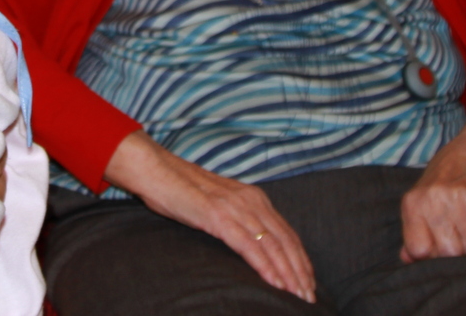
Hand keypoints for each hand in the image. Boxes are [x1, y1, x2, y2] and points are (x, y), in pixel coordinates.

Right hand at [105, 131, 315, 302]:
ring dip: (288, 273)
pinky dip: (266, 266)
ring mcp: (236, 208)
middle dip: (300, 271)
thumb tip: (246, 241)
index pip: (287, 232)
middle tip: (309, 296)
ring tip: (298, 295)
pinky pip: (249, 246)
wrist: (155, 170)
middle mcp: (251, 200)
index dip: (300, 258)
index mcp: (253, 197)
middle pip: (286, 240)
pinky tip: (275, 283)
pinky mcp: (219, 217)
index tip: (308, 280)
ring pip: (273, 245)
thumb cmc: (180, 189)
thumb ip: (235, 217)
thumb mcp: (217, 203)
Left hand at [399, 111, 465, 261]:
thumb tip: (407, 259)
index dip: (431, 256)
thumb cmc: (443, 183)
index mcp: (412, 204)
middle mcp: (431, 200)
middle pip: (449, 253)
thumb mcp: (420, 202)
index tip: (438, 246)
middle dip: (457, 250)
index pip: (418, 250)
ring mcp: (456, 197)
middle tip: (458, 233)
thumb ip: (413, 232)